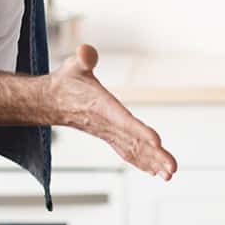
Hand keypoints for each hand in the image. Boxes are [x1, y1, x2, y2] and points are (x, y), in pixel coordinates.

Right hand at [49, 44, 176, 179]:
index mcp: (102, 107)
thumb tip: (86, 51)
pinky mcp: (109, 136)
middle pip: (134, 142)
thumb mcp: (74, 65)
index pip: (124, 121)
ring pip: (133, 150)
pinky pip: (127, 152)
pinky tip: (155, 171)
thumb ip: (83, 58)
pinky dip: (142, 162)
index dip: (140, 131)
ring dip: (152, 163)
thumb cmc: (66, 82)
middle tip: (173, 169)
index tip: (158, 142)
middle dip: (154, 156)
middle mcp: (107, 125)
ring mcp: (109, 133)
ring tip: (170, 174)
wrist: (50, 102)